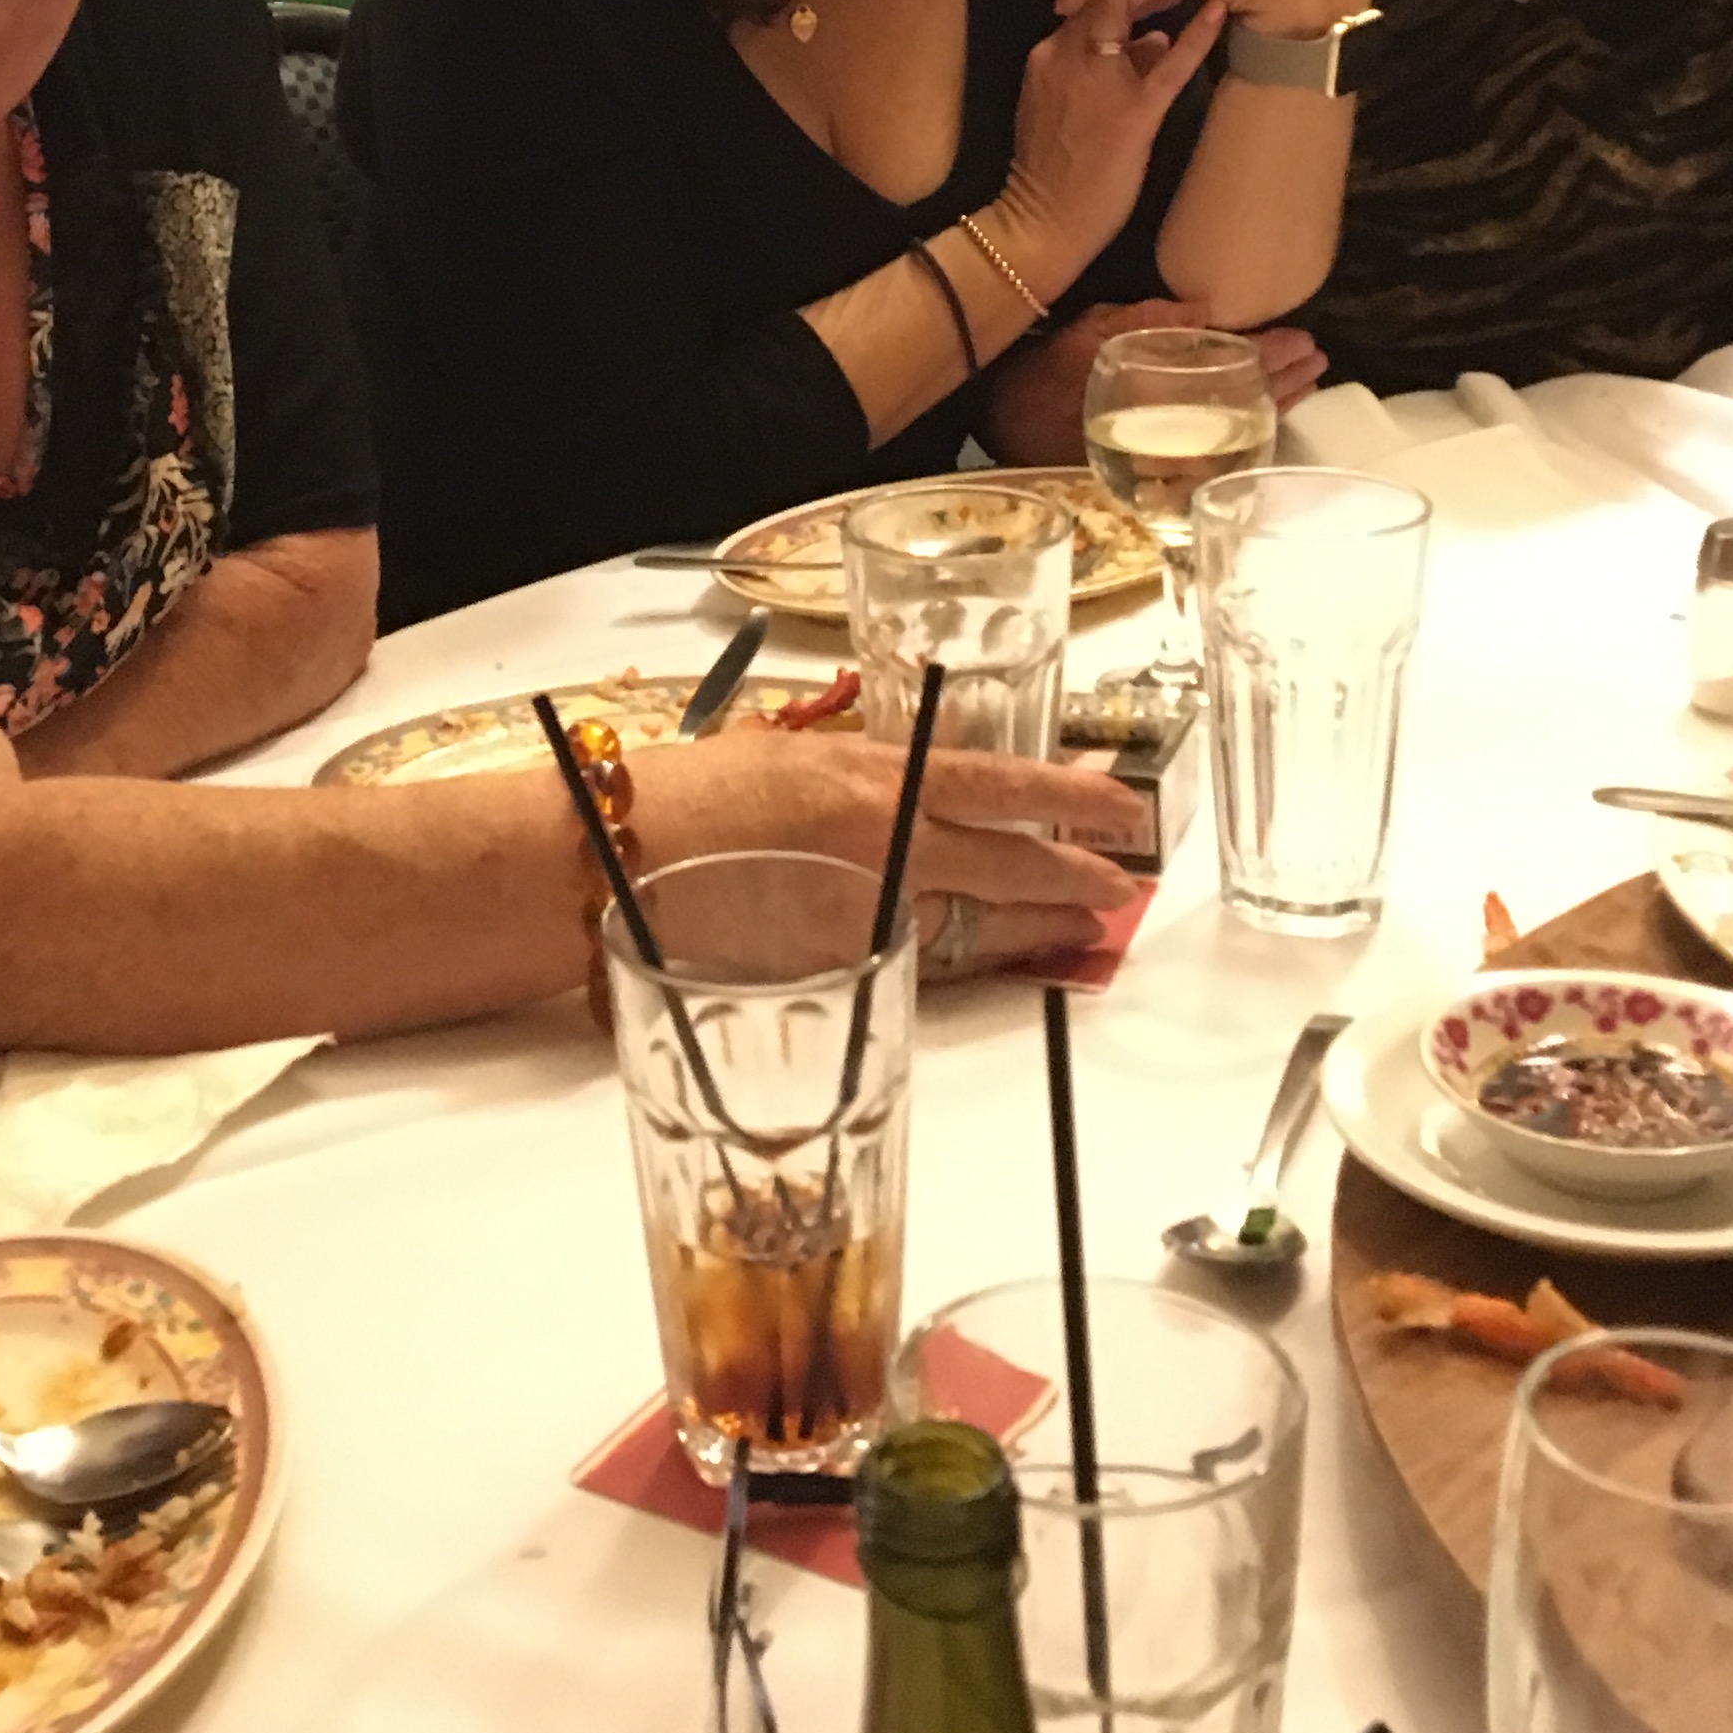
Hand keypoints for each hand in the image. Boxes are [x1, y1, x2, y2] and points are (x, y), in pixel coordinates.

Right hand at [630, 727, 1144, 972]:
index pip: (996, 784)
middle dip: (1074, 877)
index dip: (1068, 796)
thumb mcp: (781, 760)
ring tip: (1078, 924)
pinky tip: (990, 955)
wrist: (610, 862)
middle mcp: (882, 847)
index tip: (1122, 803)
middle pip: (1008, 866)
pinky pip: (917, 964)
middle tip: (1120, 884)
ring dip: (1031, 926)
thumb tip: (900, 791)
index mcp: (869, 779)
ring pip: (976, 925)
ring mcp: (864, 918)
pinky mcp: (837, 973)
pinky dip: (960, 958)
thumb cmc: (679, 799)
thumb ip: (854, 780)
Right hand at [973, 301, 1322, 461]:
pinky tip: (1265, 420)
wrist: (1004, 427)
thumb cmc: (1043, 373)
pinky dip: (1244, 435)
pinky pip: (1216, 459)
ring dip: (1274, 409)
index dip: (1269, 355)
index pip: (1226, 370)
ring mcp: (1163, 460)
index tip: (1303, 341)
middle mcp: (1164, 428)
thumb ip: (1146, 321)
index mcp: (1151, 387)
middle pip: (1241, 407)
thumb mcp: (1088, 330)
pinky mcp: (1156, 477)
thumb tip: (1206, 308)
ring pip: (1234, 436)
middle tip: (1317, 363)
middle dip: (1284, 384)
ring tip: (1306, 384)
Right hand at [989, 0, 1221, 292]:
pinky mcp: (1130, 119)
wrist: (1041, 224)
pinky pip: (1168, 72)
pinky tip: (1220, 9)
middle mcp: (1069, 60)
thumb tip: (1150, 34)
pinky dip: (1195, 38)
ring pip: (1126, 18)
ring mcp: (1099, 87)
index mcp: (1051, 54)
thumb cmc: (1054, 168)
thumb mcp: (1060, 103)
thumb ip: (1099, 64)